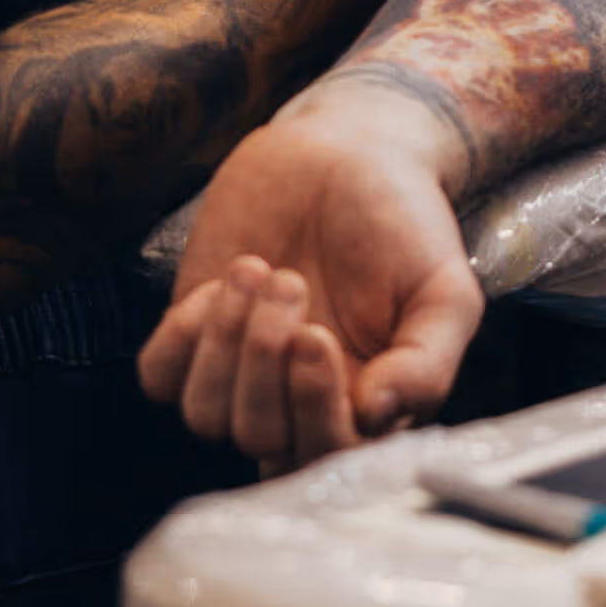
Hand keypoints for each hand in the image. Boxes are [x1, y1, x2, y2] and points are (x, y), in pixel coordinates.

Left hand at [139, 91, 480, 468]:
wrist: (346, 151)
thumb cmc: (404, 223)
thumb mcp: (445, 290)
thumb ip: (428, 363)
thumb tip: (379, 418)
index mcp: (364, 406)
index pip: (325, 455)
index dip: (312, 408)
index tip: (315, 336)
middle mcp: (298, 402)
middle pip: (259, 440)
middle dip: (265, 360)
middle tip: (292, 281)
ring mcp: (242, 373)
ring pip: (205, 415)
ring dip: (224, 341)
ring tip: (259, 269)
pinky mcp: (196, 336)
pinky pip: (160, 379)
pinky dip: (181, 336)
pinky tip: (220, 285)